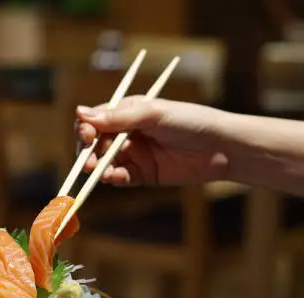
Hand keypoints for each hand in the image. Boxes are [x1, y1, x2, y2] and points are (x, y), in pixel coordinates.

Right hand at [76, 96, 230, 185]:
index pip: (95, 120)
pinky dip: (114, 178)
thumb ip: (119, 117)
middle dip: (87, 152)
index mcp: (127, 113)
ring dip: (98, 167)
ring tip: (101, 171)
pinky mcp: (142, 175)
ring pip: (104, 163)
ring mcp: (134, 155)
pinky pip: (120, 178)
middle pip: (95, 144)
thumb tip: (80, 113)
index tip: (86, 134)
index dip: (86, 128)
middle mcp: (127, 134)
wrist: (223, 148)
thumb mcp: (154, 114)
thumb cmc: (191, 121)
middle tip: (88, 160)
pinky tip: (115, 177)